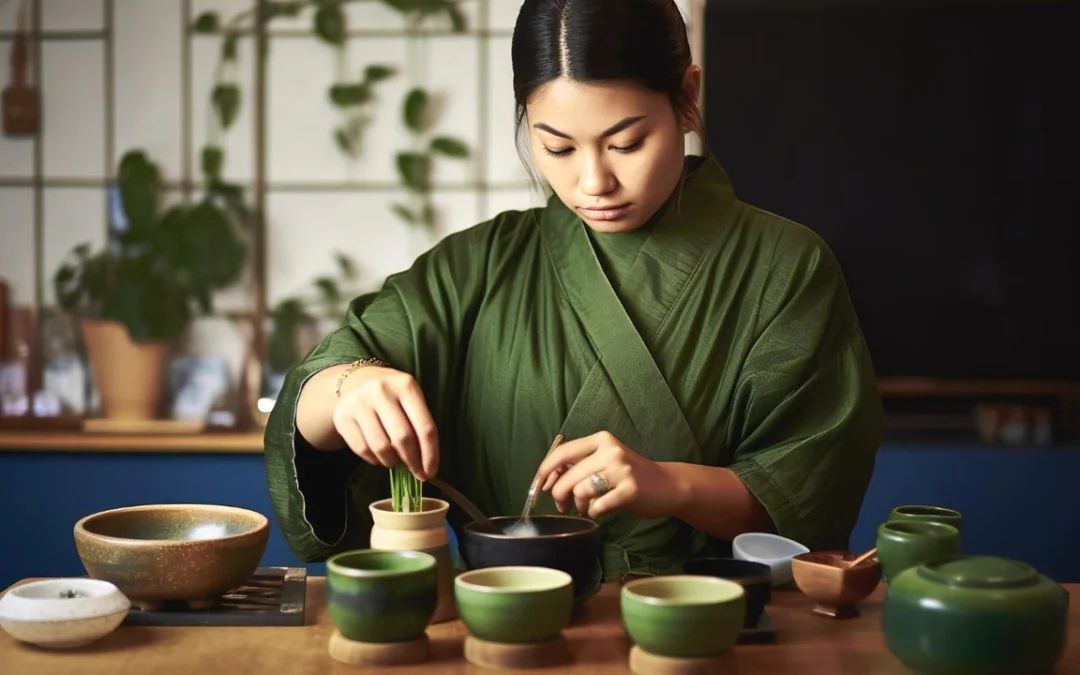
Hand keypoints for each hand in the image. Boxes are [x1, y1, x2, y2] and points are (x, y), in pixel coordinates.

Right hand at [332, 366, 438, 479]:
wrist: (357, 381)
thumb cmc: (393, 396)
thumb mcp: (411, 400)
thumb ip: (419, 426)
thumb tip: (425, 465)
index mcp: (406, 386)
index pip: (425, 428)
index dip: (430, 455)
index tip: (430, 472)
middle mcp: (381, 391)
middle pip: (402, 438)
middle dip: (412, 461)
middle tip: (416, 471)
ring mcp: (359, 403)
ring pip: (381, 447)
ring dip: (392, 461)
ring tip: (395, 460)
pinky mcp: (342, 416)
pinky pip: (362, 449)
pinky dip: (374, 459)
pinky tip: (378, 455)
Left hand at [534, 431, 684, 519]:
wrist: (668, 485)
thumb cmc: (629, 475)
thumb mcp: (605, 461)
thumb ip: (579, 465)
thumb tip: (547, 480)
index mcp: (601, 440)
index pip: (562, 452)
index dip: (545, 471)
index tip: (540, 485)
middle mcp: (610, 451)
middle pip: (567, 476)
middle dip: (558, 495)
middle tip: (562, 505)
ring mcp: (621, 470)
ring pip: (580, 491)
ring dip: (579, 505)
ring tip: (586, 507)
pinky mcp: (629, 490)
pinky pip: (598, 506)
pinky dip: (594, 512)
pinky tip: (600, 511)